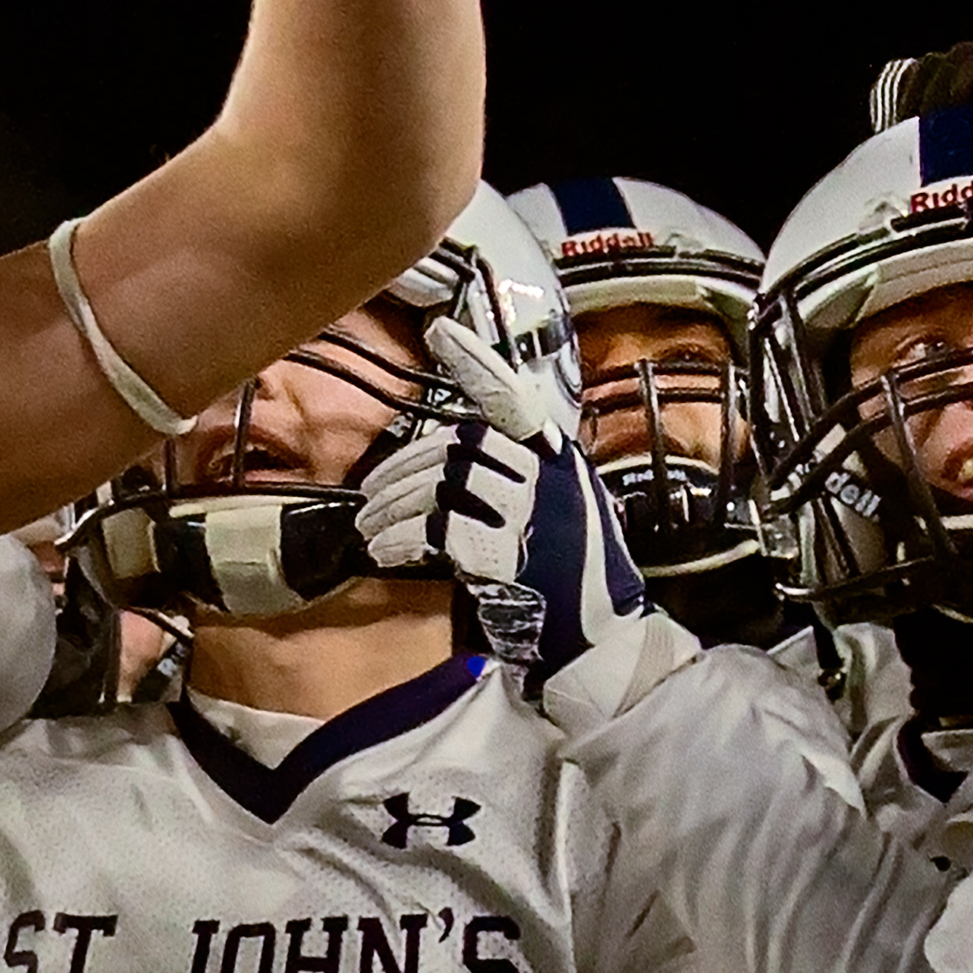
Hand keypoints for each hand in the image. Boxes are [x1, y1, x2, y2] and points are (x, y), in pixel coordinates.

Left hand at [364, 323, 678, 724]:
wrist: (602, 640)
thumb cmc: (572, 578)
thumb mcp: (554, 511)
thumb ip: (515, 477)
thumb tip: (449, 459)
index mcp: (558, 460)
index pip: (513, 398)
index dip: (476, 363)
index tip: (440, 332)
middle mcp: (550, 477)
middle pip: (459, 445)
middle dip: (404, 468)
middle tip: (371, 496)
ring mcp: (535, 514)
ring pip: (443, 483)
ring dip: (394, 505)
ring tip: (370, 529)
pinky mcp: (513, 554)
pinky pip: (439, 530)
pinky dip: (402, 538)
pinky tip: (384, 551)